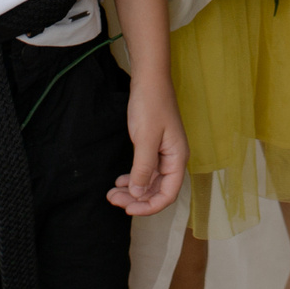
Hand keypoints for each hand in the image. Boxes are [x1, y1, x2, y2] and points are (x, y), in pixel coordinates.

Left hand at [108, 74, 186, 215]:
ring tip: (112, 193)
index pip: (168, 194)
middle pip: (157, 190)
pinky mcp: (153, 146)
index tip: (128, 209)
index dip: (149, 206)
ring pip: (149, 182)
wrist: (149, 79)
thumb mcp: (146, 138)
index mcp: (177, 159)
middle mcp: (173, 159)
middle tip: (112, 200)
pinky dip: (133, 178)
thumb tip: (138, 194)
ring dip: (132, 190)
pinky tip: (119, 180)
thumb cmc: (151, 105)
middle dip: (136, 199)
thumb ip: (143, 168)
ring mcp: (163, 153)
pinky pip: (145, 170)